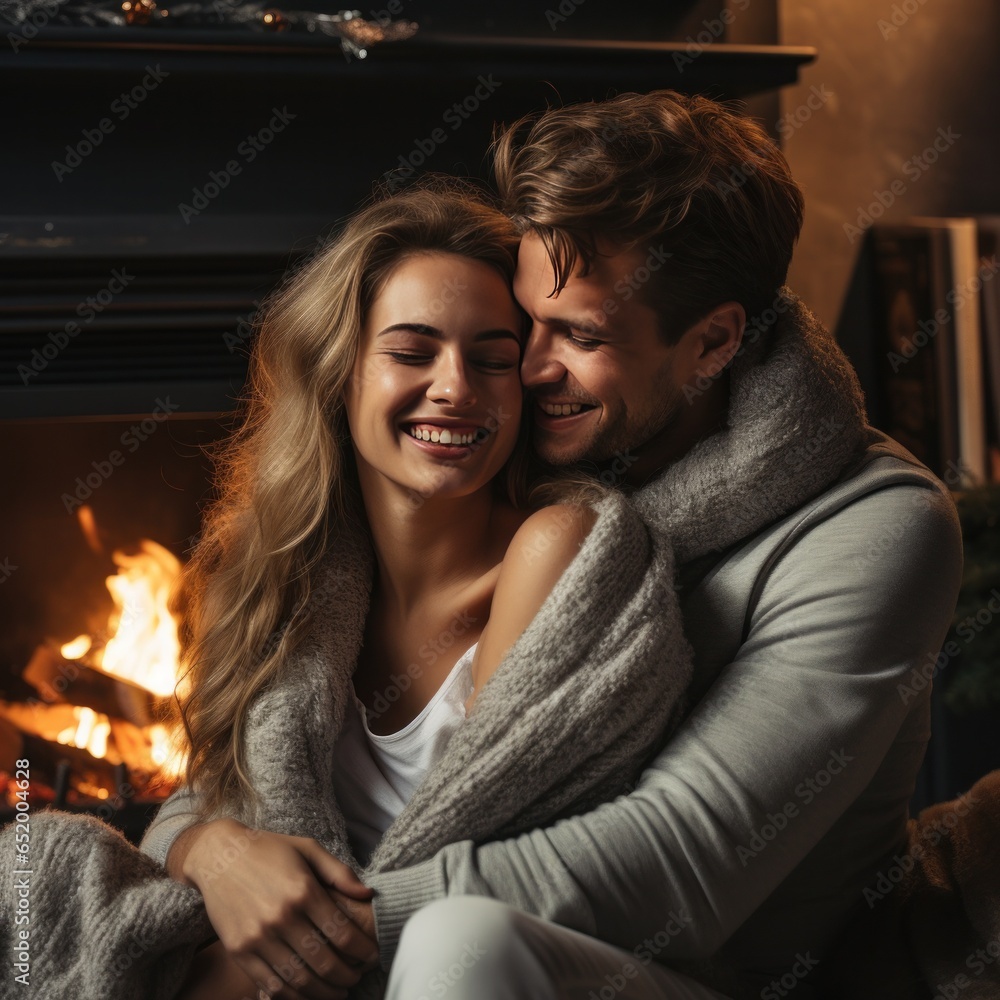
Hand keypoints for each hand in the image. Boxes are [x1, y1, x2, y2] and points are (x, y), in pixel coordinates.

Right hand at [181, 819, 379, 999]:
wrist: (218, 855)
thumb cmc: (268, 849)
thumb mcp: (308, 848)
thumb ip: (340, 873)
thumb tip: (368, 895)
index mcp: (302, 890)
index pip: (341, 932)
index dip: (362, 951)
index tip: (372, 957)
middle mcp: (281, 916)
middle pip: (323, 961)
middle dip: (347, 976)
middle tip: (356, 979)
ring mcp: (257, 937)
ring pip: (298, 979)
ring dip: (323, 992)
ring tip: (337, 992)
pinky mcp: (238, 951)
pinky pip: (269, 984)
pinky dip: (292, 996)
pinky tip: (306, 995)